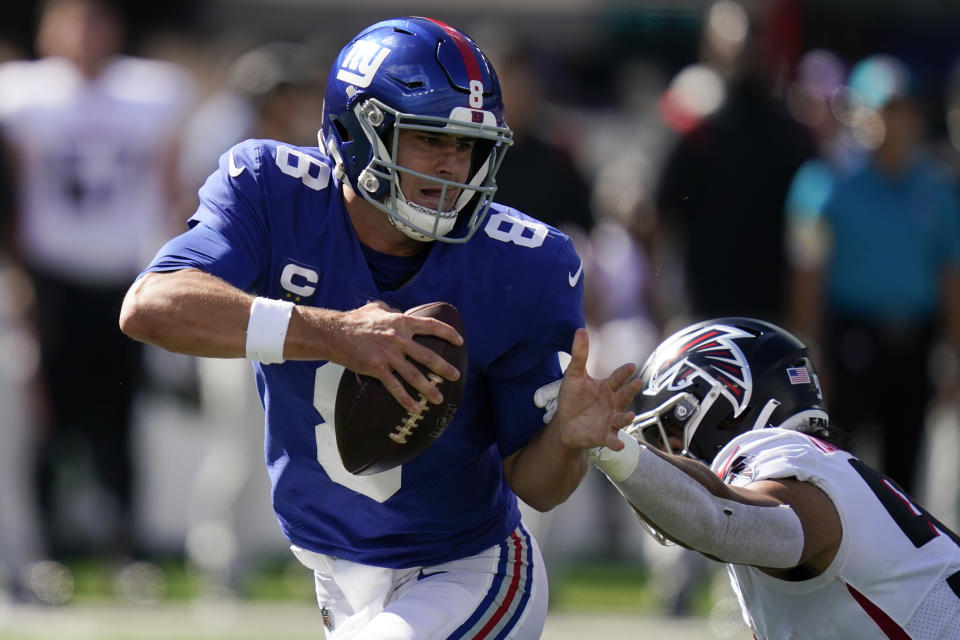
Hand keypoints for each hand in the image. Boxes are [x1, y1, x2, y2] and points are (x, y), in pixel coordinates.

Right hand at [327, 301, 462, 411]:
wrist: (333, 333)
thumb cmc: (354, 320)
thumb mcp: (376, 308)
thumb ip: (390, 309)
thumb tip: (398, 309)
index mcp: (401, 322)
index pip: (431, 326)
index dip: (448, 333)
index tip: (459, 341)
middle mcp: (398, 338)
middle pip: (428, 356)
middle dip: (444, 367)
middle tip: (455, 375)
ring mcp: (388, 355)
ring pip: (414, 375)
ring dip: (429, 388)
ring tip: (439, 398)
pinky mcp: (377, 368)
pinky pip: (395, 387)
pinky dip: (406, 399)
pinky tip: (415, 407)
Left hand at [552, 328, 644, 450]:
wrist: (564, 423)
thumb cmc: (573, 398)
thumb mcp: (573, 375)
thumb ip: (579, 355)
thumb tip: (580, 330)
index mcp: (608, 387)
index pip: (618, 378)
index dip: (624, 373)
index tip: (631, 367)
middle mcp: (613, 403)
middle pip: (625, 396)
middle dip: (630, 390)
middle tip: (636, 383)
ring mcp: (610, 420)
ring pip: (622, 418)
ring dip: (626, 418)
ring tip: (629, 416)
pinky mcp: (603, 435)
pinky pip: (612, 439)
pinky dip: (616, 442)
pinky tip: (618, 444)